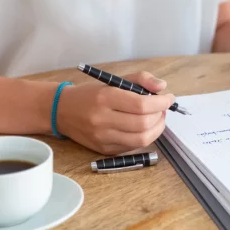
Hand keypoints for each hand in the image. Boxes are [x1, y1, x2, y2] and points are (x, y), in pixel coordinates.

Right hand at [55, 72, 174, 154]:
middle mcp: (103, 119)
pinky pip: (132, 147)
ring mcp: (102, 137)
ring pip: (141, 139)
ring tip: (157, 119)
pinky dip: (144, 138)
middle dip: (160, 116)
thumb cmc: (91, 94)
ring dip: (156, 129)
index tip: (169, 98)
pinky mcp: (103, 150)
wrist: (61, 111)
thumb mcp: (113, 80)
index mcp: (105, 98)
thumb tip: (162, 87)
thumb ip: (140, 79)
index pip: (142, 105)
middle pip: (143, 124)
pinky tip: (144, 128)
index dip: (161, 102)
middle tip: (163, 109)